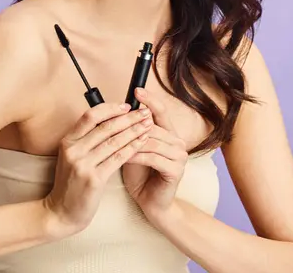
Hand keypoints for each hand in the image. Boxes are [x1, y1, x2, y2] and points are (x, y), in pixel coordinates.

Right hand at [42, 101, 153, 237]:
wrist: (61, 212)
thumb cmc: (71, 182)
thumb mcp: (72, 156)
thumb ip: (86, 139)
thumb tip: (110, 119)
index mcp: (68, 141)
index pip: (90, 116)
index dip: (110, 108)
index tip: (127, 106)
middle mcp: (74, 150)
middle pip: (105, 127)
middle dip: (128, 118)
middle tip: (144, 112)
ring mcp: (83, 165)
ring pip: (114, 142)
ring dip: (134, 131)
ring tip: (148, 125)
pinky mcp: (94, 179)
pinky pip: (117, 159)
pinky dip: (132, 148)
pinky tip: (142, 142)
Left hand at [121, 87, 188, 225]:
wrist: (150, 203)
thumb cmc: (140, 174)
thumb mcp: (133, 146)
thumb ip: (132, 129)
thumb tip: (119, 108)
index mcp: (168, 132)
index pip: (160, 111)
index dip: (149, 100)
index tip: (137, 90)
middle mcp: (178, 141)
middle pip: (153, 125)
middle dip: (131, 124)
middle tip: (113, 121)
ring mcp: (179, 156)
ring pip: (151, 140)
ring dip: (130, 140)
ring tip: (113, 140)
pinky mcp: (176, 170)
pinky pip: (153, 157)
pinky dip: (136, 156)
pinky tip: (123, 156)